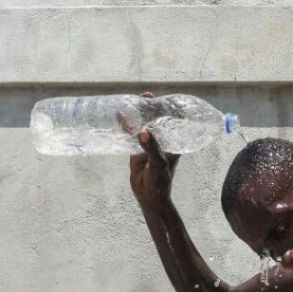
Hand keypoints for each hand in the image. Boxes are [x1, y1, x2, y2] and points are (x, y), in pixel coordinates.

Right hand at [119, 92, 179, 209]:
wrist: (148, 196)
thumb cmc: (160, 181)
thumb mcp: (158, 164)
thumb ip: (151, 148)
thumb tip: (143, 132)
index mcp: (173, 143)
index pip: (173, 122)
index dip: (169, 110)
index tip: (163, 98)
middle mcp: (162, 141)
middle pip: (158, 120)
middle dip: (152, 108)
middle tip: (147, 95)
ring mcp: (148, 144)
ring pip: (144, 125)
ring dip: (139, 114)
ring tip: (134, 99)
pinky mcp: (136, 149)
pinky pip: (130, 134)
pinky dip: (125, 125)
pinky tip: (119, 114)